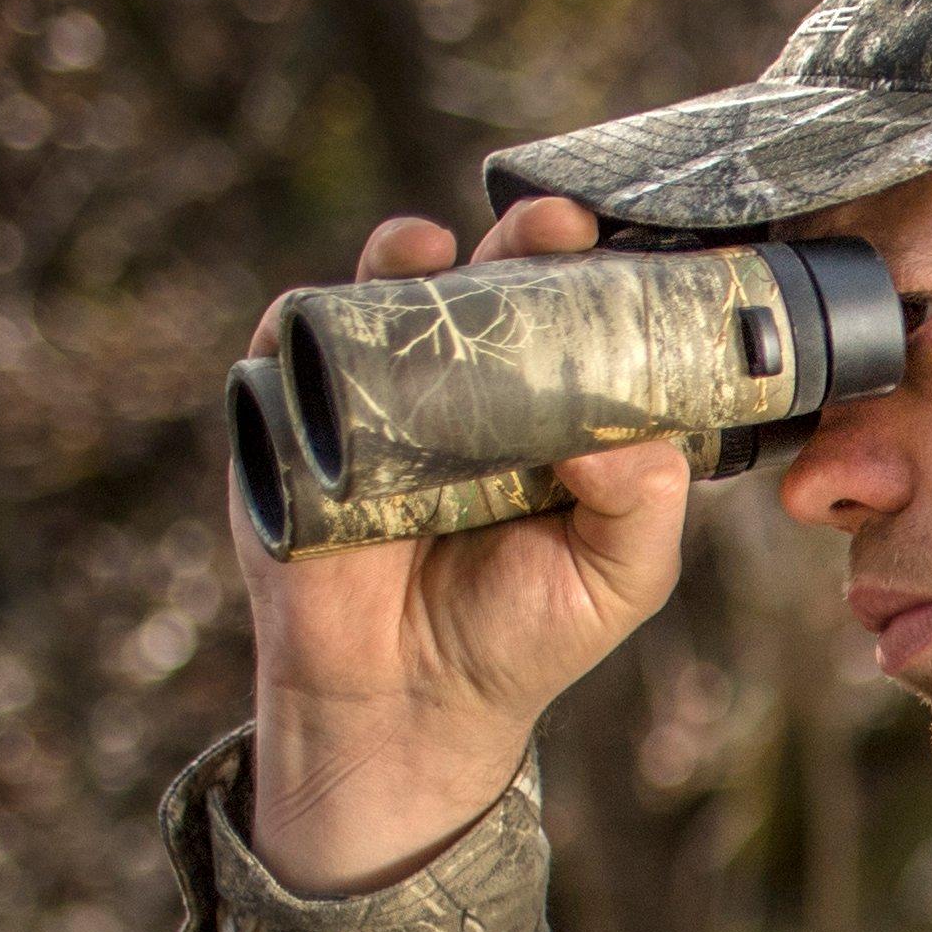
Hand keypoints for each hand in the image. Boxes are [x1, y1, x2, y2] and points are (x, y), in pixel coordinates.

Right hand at [232, 194, 691, 895]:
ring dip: (404, 259)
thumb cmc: (521, 635)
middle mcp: (462, 394)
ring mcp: (375, 402)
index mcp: (546, 415)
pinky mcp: (293, 428)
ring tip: (431, 248)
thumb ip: (644, 507)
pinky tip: (332, 313)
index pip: (574, 321)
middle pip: (486, 288)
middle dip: (515, 241)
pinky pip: (288, 355)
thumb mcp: (618, 578)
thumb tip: (619, 438)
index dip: (595, 277)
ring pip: (384, 300)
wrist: (407, 705)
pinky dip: (304, 323)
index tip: (624, 250)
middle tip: (548, 225)